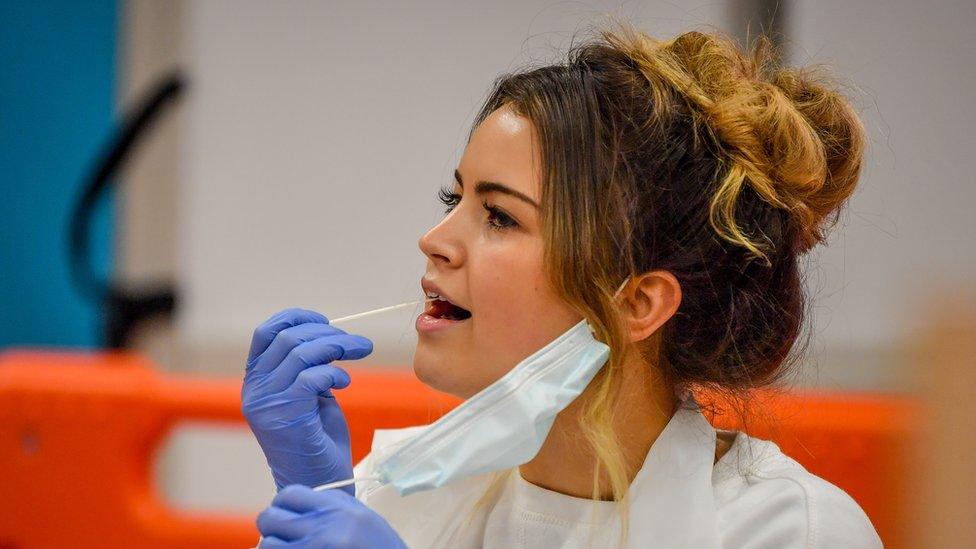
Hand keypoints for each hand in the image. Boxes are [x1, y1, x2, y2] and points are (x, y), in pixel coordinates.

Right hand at [242, 308, 372, 492]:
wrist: (318, 483)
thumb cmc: (318, 440)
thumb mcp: (310, 395)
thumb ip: (309, 367)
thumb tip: (329, 336)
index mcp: (257, 380)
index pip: (265, 332)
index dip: (295, 318)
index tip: (326, 321)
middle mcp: (256, 389)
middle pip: (288, 338)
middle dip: (328, 333)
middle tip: (357, 343)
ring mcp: (267, 403)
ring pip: (300, 353)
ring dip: (336, 346)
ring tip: (359, 352)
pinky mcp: (285, 415)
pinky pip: (310, 377)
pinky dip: (333, 372)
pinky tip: (346, 382)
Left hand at [257, 485, 406, 548]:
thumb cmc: (380, 547)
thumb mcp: (361, 517)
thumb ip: (331, 506)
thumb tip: (297, 506)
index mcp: (337, 508)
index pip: (289, 494)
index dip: (282, 504)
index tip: (285, 513)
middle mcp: (323, 527)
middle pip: (271, 518)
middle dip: (272, 527)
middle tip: (281, 534)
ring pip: (268, 545)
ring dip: (274, 547)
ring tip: (289, 548)